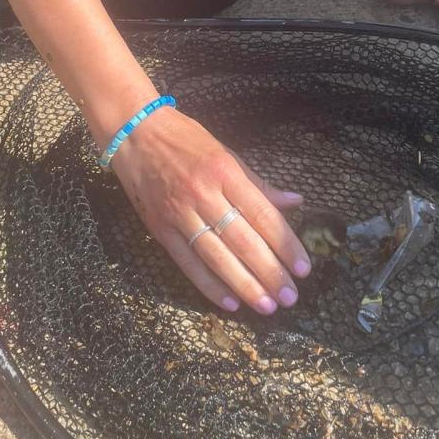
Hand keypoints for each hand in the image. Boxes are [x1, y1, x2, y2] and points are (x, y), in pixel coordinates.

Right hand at [108, 106, 310, 315]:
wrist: (134, 134)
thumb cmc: (186, 141)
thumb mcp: (227, 153)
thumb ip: (259, 184)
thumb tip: (294, 202)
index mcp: (225, 172)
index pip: (262, 214)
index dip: (285, 244)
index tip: (303, 268)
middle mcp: (203, 194)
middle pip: (242, 240)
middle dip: (269, 272)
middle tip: (289, 296)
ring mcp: (179, 213)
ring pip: (216, 257)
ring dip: (244, 284)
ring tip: (266, 305)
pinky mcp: (160, 229)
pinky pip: (187, 263)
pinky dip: (208, 285)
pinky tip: (230, 302)